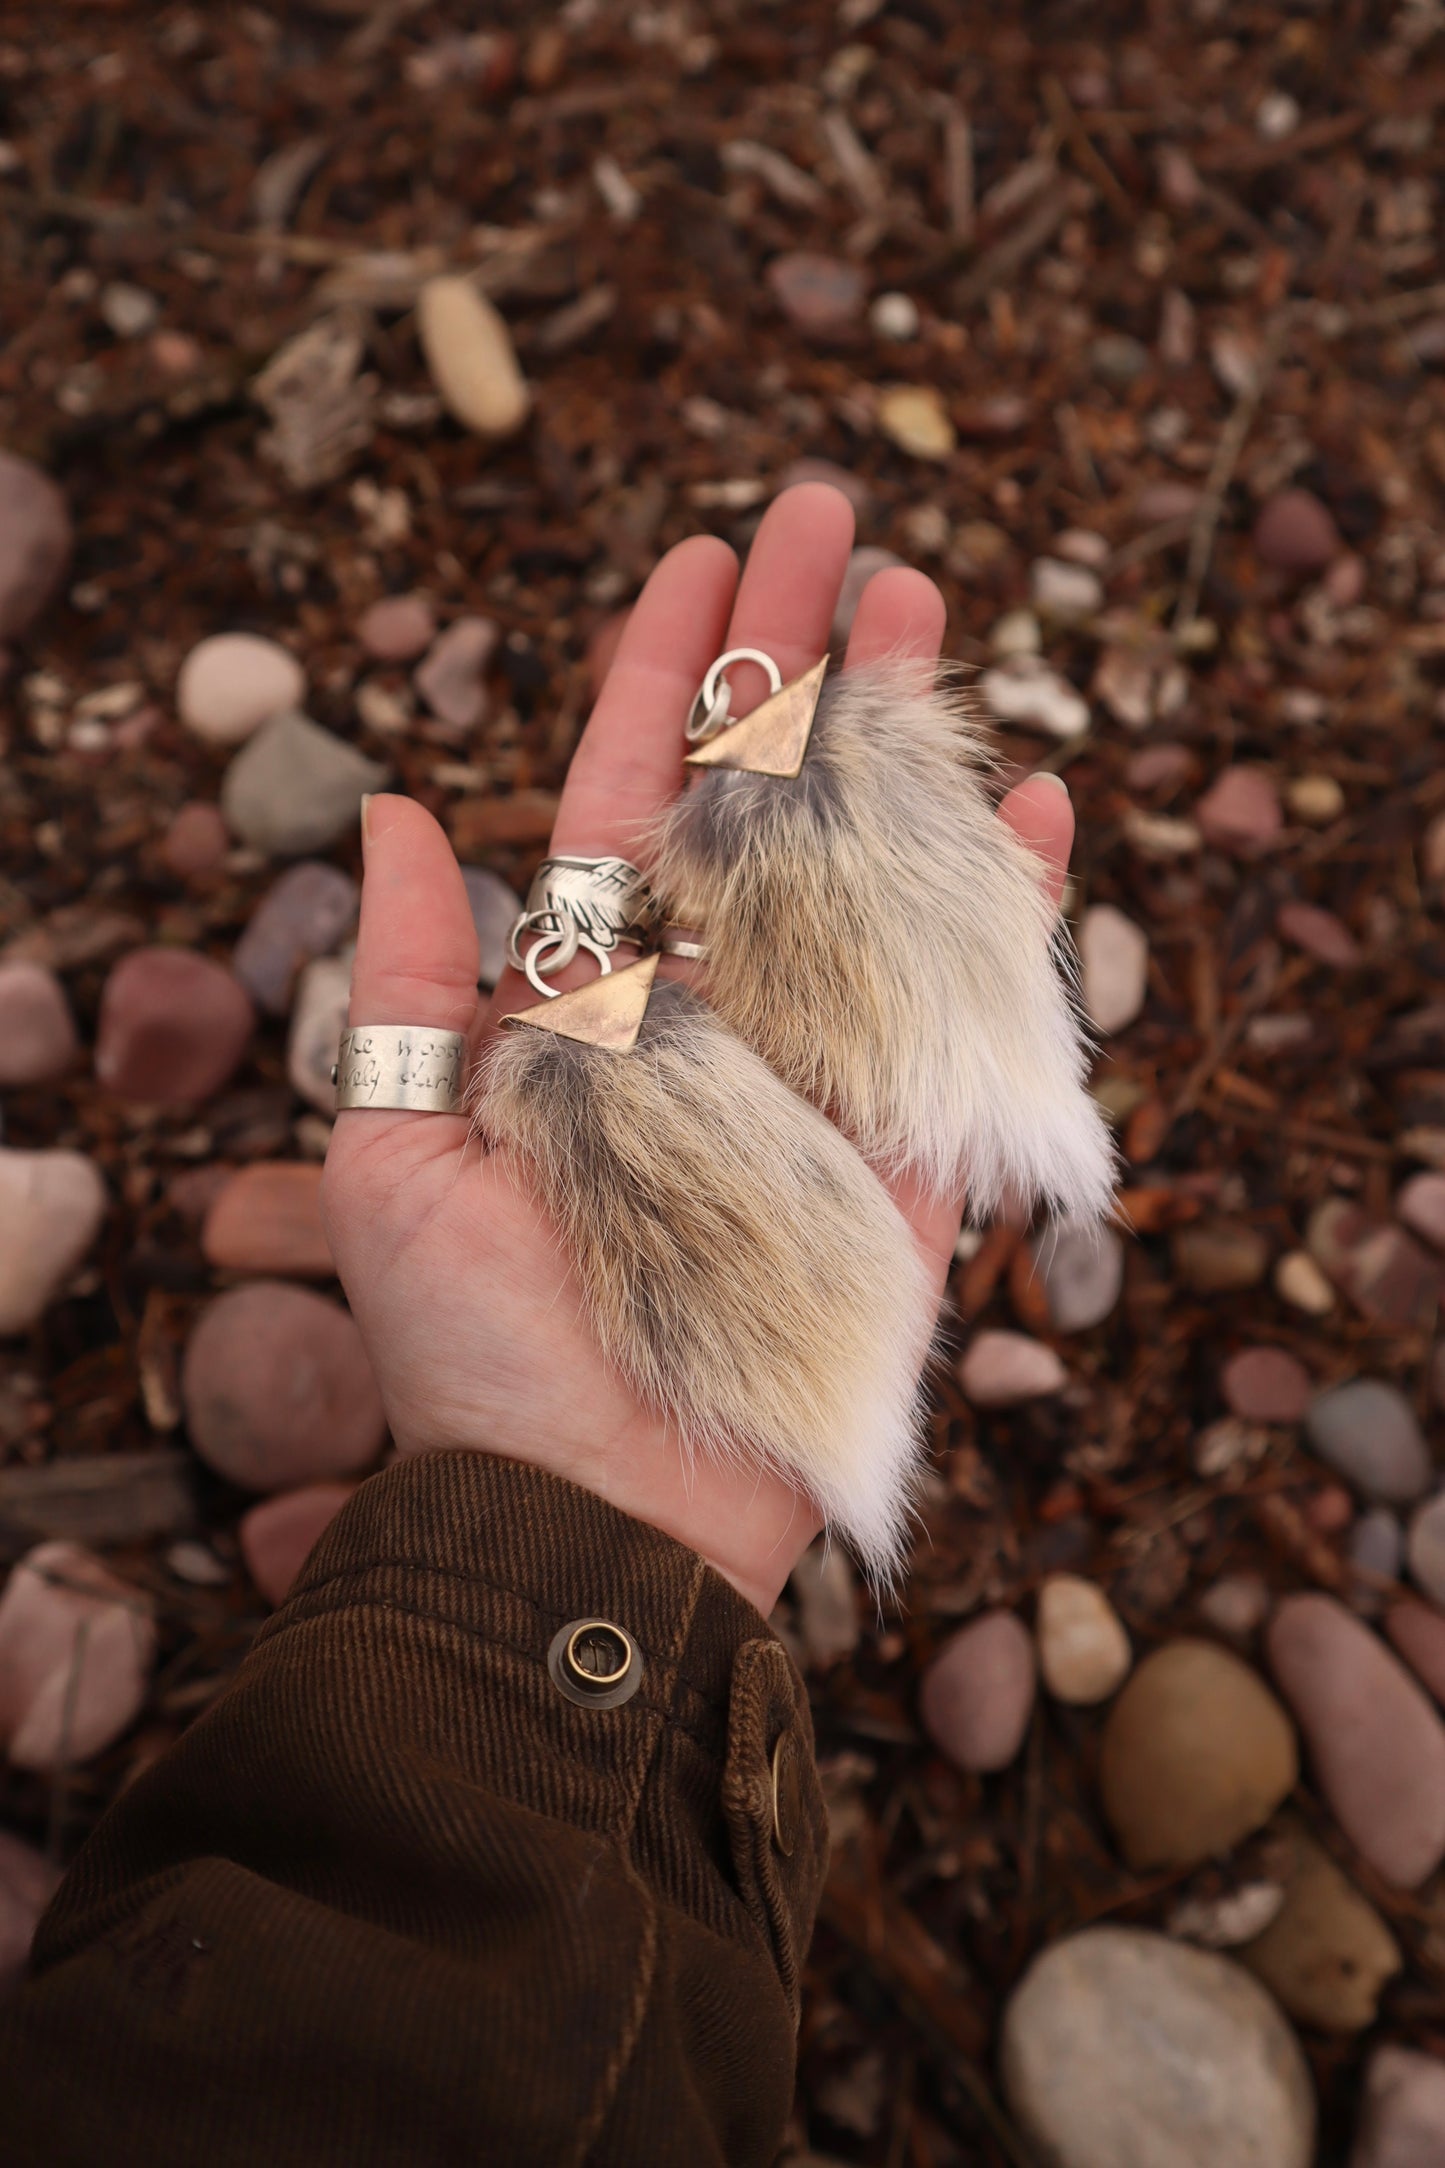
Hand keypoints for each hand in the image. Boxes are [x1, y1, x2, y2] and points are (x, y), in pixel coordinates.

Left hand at [320, 484, 1072, 1617]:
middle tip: (845, 520)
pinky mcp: (906, 1153)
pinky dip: (1005, 906)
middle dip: (798, 660)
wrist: (592, 1516)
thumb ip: (406, 986)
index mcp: (584, 996)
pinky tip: (1028, 797)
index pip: (625, 798)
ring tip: (931, 607)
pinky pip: (966, 1008)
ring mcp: (813, 1071)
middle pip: (761, 802)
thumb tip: (395, 810)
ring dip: (902, 738)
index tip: (704, 555)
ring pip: (868, 868)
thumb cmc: (475, 1353)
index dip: (663, 675)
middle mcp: (706, 1012)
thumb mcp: (399, 1156)